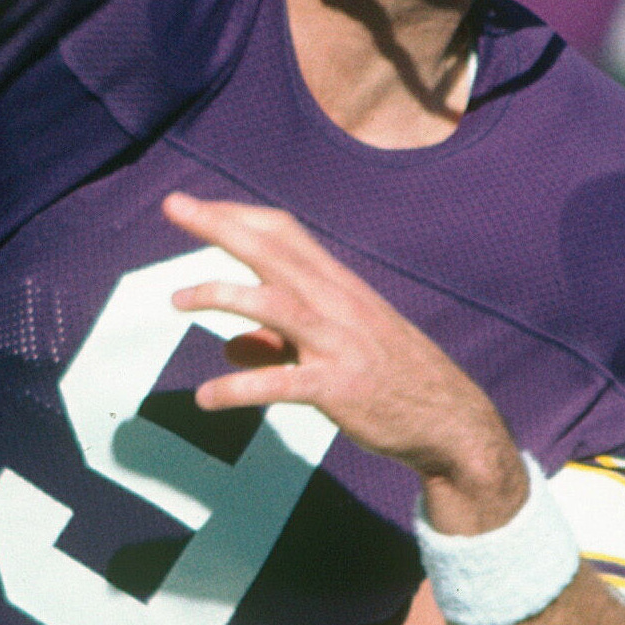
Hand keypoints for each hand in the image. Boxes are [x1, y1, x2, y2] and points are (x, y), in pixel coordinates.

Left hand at [162, 191, 527, 532]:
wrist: (450, 420)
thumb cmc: (389, 378)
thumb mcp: (332, 350)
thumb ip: (277, 345)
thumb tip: (230, 347)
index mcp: (337, 286)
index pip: (283, 232)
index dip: (237, 216)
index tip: (195, 206)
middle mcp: (337, 303)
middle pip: (272, 251)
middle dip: (220, 226)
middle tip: (173, 205)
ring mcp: (338, 343)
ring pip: (274, 303)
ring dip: (221, 294)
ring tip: (176, 299)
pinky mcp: (339, 388)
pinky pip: (281, 383)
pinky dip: (239, 386)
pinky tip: (206, 397)